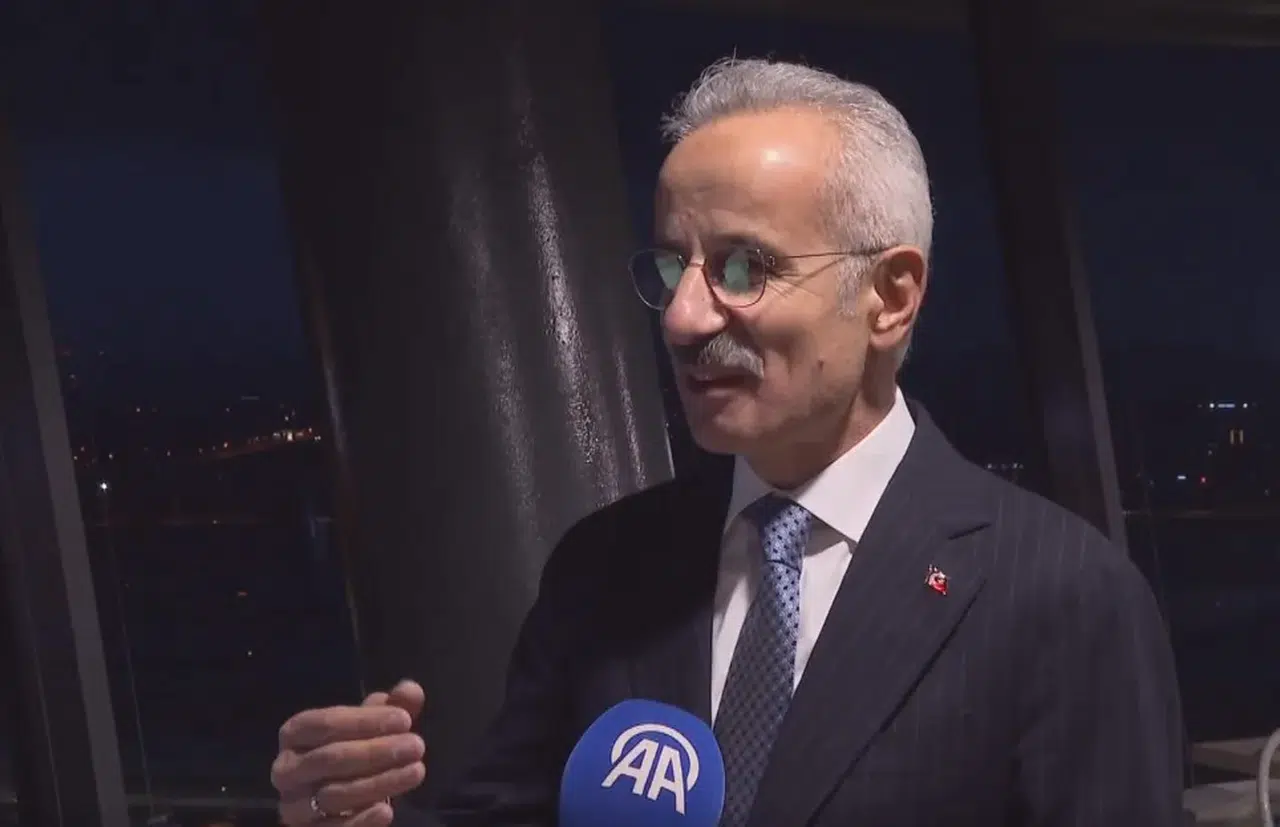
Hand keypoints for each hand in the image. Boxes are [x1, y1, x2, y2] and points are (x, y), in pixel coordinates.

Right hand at [273, 680, 426, 825]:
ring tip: (416, 771)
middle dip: (376, 751)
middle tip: (417, 746)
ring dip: (378, 783)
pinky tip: (387, 811)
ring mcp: (292, 805)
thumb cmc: (357, 753)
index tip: (405, 720)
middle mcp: (286, 769)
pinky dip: (360, 821)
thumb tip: (410, 690)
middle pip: (330, 757)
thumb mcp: (375, 727)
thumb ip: (393, 706)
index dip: (365, 721)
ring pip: (333, 794)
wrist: (343, 800)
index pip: (325, 723)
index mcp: (295, 734)